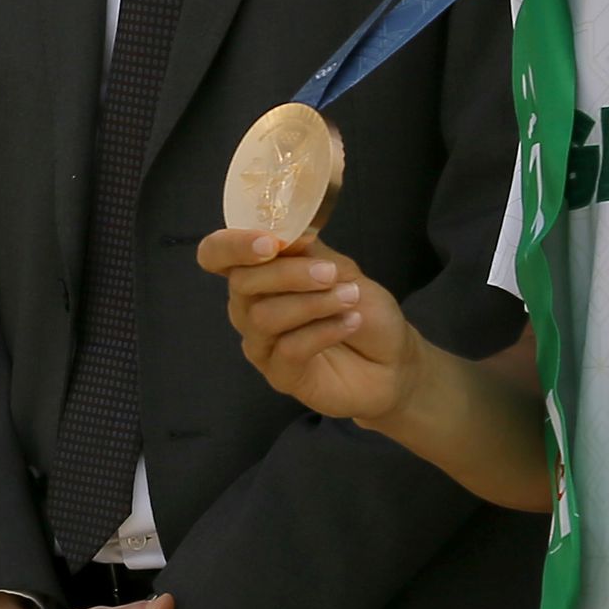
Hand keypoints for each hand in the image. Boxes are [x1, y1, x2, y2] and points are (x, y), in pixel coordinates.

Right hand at [201, 226, 419, 426]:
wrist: (392, 358)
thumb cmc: (362, 308)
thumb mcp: (340, 268)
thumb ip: (307, 252)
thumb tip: (289, 233)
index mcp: (258, 273)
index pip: (216, 254)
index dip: (232, 246)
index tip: (269, 244)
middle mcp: (250, 307)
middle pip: (241, 283)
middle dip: (288, 273)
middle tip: (330, 273)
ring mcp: (262, 344)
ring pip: (263, 317)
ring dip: (312, 303)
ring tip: (350, 298)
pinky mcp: (280, 375)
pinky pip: (288, 349)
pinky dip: (323, 331)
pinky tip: (350, 323)